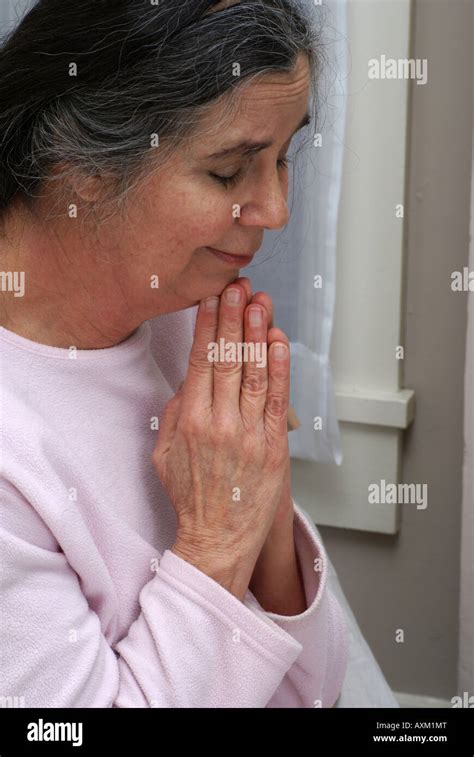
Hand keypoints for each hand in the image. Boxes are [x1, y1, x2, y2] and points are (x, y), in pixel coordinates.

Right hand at [152, 278, 292, 599]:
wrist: (217, 540)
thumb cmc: (190, 497)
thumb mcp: (164, 454)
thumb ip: (174, 413)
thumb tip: (190, 380)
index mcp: (190, 420)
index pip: (200, 361)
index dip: (208, 325)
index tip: (213, 298)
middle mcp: (220, 422)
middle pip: (228, 359)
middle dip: (234, 317)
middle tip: (238, 286)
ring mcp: (250, 434)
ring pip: (255, 373)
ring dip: (258, 334)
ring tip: (259, 302)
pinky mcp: (274, 447)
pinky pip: (278, 400)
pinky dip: (280, 369)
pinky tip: (279, 342)